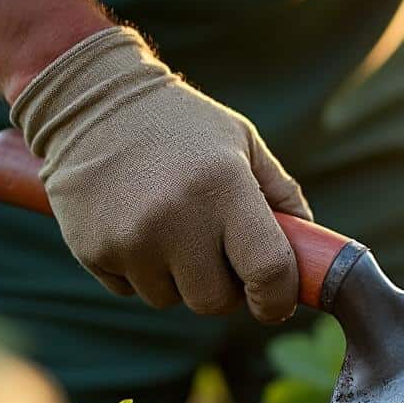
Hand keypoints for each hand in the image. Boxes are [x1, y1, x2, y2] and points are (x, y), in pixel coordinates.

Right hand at [11, 27, 310, 322]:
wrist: (90, 101)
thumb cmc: (181, 125)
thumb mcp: (243, 143)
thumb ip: (282, 195)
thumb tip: (313, 252)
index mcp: (224, 186)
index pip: (268, 271)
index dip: (278, 298)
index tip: (275, 302)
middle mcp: (176, 217)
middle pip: (215, 301)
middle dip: (225, 288)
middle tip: (219, 256)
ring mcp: (130, 238)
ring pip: (170, 300)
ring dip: (178, 279)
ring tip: (170, 229)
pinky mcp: (92, 249)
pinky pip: (130, 290)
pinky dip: (139, 271)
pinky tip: (134, 226)